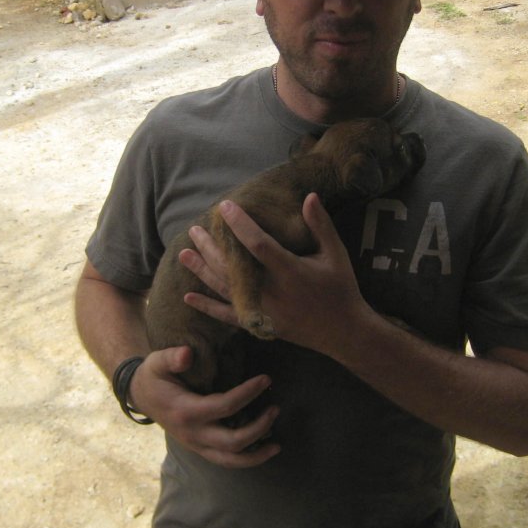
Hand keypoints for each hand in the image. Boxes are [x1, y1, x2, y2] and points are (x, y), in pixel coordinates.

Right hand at [131, 345, 280, 467]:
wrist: (140, 397)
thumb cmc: (153, 376)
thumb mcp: (157, 362)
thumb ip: (172, 357)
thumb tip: (187, 354)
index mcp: (186, 411)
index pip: (225, 406)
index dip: (248, 394)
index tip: (266, 379)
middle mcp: (193, 434)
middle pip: (233, 442)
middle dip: (259, 428)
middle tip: (275, 408)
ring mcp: (196, 445)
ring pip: (231, 461)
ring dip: (256, 455)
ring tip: (277, 445)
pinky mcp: (200, 449)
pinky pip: (226, 460)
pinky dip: (246, 459)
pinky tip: (263, 450)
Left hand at [181, 194, 370, 357]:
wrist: (343, 331)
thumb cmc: (340, 288)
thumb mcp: (335, 254)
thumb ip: (321, 226)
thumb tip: (310, 196)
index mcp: (290, 270)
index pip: (257, 243)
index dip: (239, 224)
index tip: (224, 207)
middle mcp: (271, 291)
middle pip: (232, 266)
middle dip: (210, 246)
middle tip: (194, 228)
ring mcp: (262, 309)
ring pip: (224, 288)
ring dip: (203, 270)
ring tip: (183, 252)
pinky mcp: (258, 324)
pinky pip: (227, 315)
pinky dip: (207, 307)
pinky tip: (188, 297)